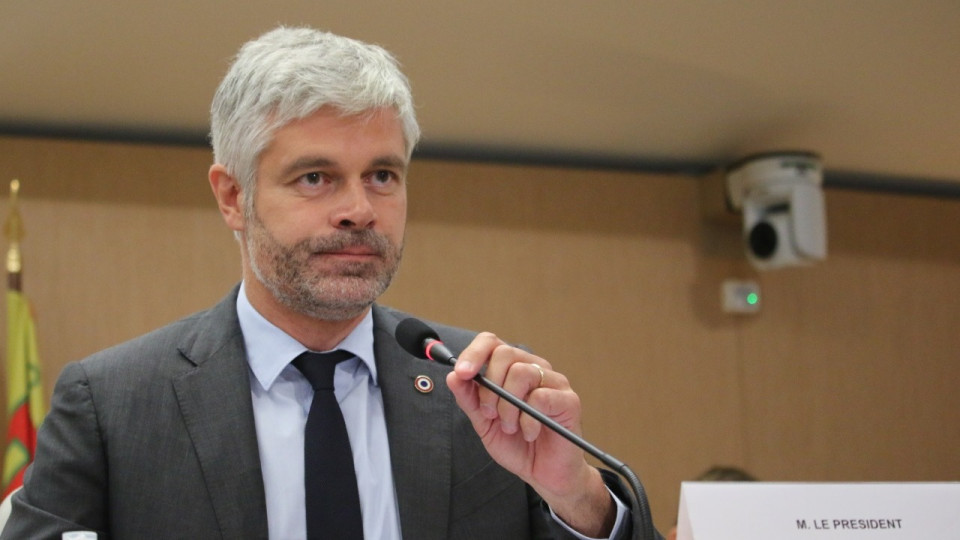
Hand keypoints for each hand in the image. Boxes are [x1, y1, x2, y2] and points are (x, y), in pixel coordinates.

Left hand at [445, 332, 615, 536]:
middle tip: (490, 414)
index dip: (473, 354)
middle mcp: (533, 369)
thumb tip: (453, 376)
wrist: (543, 474)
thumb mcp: (484, 423)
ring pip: (521, 373)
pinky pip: (541, 397)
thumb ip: (469, 399)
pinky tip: (530, 432)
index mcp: (512, 369)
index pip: (492, 343)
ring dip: (508, 407)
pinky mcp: (569, 400)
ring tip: (511, 427)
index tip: (462, 373)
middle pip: (505, 353)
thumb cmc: (517, 445)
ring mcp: (554, 382)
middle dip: (489, 387)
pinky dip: (528, 420)